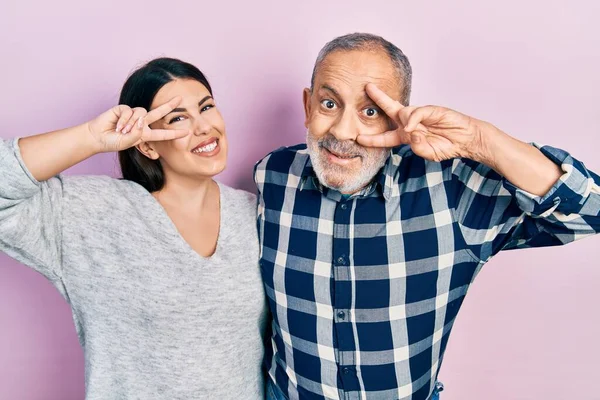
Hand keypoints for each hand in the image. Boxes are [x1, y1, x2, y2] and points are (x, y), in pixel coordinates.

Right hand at [86, 97, 189, 152]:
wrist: (98, 137)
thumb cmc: (113, 141)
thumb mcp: (128, 142)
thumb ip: (137, 134)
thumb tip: (142, 121)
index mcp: (145, 134)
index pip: (162, 133)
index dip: (174, 133)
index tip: (187, 132)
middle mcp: (141, 123)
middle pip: (158, 112)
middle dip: (169, 105)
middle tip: (180, 99)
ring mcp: (133, 115)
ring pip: (141, 113)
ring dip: (132, 124)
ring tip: (122, 131)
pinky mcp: (124, 109)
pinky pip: (129, 111)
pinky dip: (124, 120)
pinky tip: (118, 126)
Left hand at [357, 83, 484, 161]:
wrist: (466, 140)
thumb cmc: (447, 146)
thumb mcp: (429, 153)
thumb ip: (418, 147)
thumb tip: (410, 133)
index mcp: (406, 135)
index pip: (386, 136)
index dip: (372, 138)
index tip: (359, 138)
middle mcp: (410, 123)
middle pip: (390, 109)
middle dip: (378, 98)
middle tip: (367, 89)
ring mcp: (420, 115)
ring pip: (403, 113)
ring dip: (404, 122)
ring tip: (412, 132)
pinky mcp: (431, 110)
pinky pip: (417, 112)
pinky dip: (413, 119)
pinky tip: (413, 127)